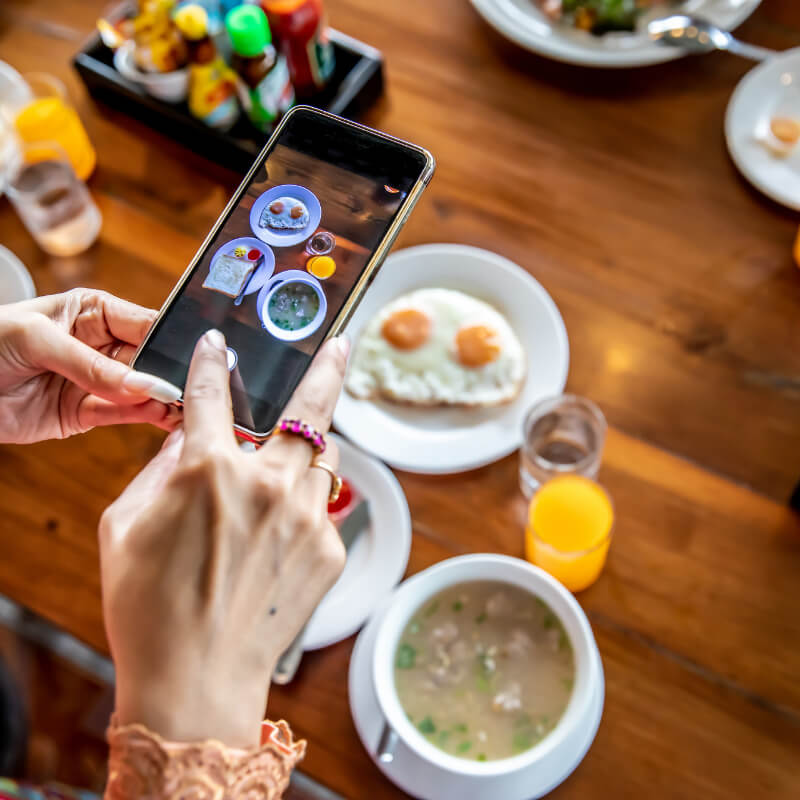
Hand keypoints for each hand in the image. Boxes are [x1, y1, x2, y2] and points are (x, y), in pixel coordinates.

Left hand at [0, 289, 181, 442]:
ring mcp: (96, 381)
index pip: (147, 325)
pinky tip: (164, 417)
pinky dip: (144, 417)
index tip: (199, 358)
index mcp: (94, 312)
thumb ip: (93, 364)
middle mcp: (102, 346)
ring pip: (142, 391)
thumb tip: (144, 383)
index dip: (173, 341)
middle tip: (198, 390)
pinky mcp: (85, 413)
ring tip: (188, 408)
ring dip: (165, 399)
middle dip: (173, 374)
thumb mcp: (38, 340)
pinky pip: (122, 414)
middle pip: (152, 360)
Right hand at [99, 329, 348, 746]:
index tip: (218, 345)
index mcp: (209, 470)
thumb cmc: (148, 609)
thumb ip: (159, 472)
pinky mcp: (329, 549)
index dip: (211, 364)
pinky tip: (281, 531)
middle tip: (342, 345)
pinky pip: (324, 507)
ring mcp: (305, 516)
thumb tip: (187, 441)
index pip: (210, 395)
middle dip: (327, 368)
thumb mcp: (125, 527)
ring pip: (324, 456)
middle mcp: (267, 483)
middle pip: (309, 408)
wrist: (196, 683)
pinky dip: (305, 505)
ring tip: (299, 449)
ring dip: (312, 445)